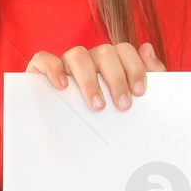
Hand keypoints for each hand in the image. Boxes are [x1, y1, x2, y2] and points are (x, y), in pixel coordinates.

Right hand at [26, 42, 164, 110]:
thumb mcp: (130, 99)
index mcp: (110, 61)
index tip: (139, 92)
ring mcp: (65, 63)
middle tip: (123, 106)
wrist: (72, 143)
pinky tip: (62, 86)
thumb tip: (147, 47)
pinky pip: (43, 58)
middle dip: (116, 79)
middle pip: (104, 52)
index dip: (134, 68)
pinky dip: (53, 67)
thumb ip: (149, 74)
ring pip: (78, 55)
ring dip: (90, 79)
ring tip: (98, 105)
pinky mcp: (40, 71)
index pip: (124, 50)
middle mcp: (89, 58)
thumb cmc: (106, 117)